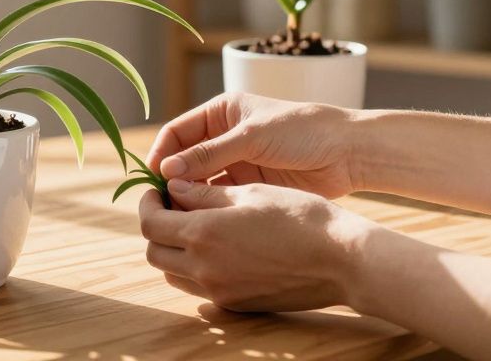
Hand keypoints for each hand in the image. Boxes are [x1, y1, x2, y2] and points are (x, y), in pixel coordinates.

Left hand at [138, 181, 377, 311]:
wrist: (343, 261)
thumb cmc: (300, 217)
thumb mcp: (249, 193)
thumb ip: (203, 193)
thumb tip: (172, 187)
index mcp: (203, 235)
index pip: (149, 224)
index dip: (147, 203)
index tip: (156, 190)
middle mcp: (205, 268)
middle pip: (154, 252)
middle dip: (155, 227)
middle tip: (172, 207)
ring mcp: (220, 291)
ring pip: (173, 273)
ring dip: (172, 250)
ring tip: (193, 227)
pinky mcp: (237, 304)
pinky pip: (198, 288)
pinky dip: (194, 269)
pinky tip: (217, 249)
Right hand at [146, 92, 362, 197]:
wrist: (347, 152)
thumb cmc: (301, 131)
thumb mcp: (251, 137)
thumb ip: (208, 154)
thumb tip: (166, 171)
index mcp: (221, 113)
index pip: (178, 132)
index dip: (161, 153)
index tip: (151, 178)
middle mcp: (224, 137)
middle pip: (185, 159)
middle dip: (171, 178)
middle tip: (160, 202)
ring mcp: (236, 162)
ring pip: (200, 181)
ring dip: (188, 195)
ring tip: (178, 214)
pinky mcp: (249, 185)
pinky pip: (219, 196)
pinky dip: (207, 206)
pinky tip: (200, 219)